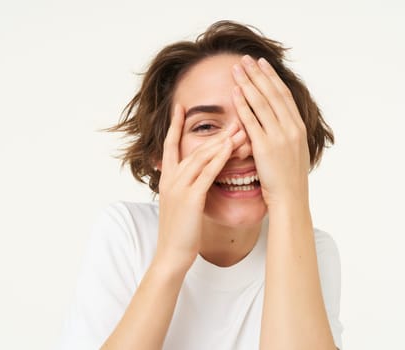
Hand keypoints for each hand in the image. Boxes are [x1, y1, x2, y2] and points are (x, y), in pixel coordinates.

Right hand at [155, 104, 245, 271]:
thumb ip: (183, 186)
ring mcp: (179, 188)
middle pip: (192, 148)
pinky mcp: (190, 199)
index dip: (175, 125)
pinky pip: (206, 174)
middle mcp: (171, 179)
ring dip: (220, 142)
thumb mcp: (177, 204)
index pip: (169, 145)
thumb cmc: (179, 231)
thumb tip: (194, 177)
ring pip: (200, 157)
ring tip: (237, 128)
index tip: (180, 107)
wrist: (171, 254)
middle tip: (230, 117)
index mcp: (167, 178)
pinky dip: (218, 159)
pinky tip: (229, 148)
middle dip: (213, 132)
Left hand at [231, 55, 310, 208]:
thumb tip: (278, 122)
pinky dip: (243, 105)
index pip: (283, 95)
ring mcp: (279, 137)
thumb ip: (287, 134)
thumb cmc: (290, 180)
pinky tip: (235, 92)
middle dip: (258, 74)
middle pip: (272, 93)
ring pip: (261, 103)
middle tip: (246, 59)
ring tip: (237, 69)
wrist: (291, 200)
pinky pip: (252, 121)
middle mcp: (291, 128)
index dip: (271, 78)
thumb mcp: (294, 152)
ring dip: (248, 83)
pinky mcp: (265, 147)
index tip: (262, 64)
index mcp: (298, 127)